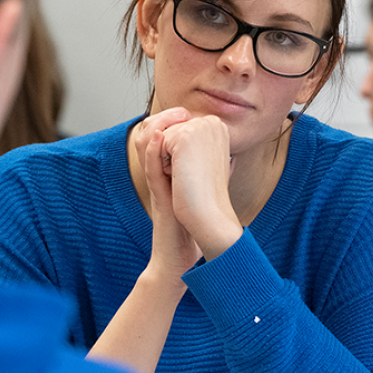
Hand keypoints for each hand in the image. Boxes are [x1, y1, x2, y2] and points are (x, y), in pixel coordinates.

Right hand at [134, 108, 200, 289]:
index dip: (173, 121)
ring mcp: (158, 187)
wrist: (182, 260)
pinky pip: (149, 170)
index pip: (163, 137)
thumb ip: (208, 178)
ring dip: (155, 128)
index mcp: (170, 174)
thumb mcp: (202, 198)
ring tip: (171, 119)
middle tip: (180, 112)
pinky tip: (161, 139)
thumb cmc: (192, 232)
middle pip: (149, 136)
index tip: (189, 114)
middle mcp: (161, 176)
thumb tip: (228, 160)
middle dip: (164, 118)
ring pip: (144, 148)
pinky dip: (152, 151)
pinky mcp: (158, 199)